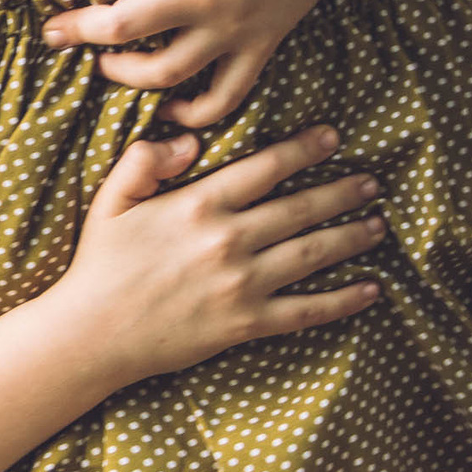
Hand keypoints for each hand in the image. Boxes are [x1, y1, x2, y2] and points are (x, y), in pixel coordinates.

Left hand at [23, 0, 368, 127]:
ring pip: (165, 72)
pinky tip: (165, 107)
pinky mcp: (258, 48)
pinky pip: (222, 99)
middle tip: (51, 35)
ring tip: (105, 64)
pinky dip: (190, 114)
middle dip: (76, 32)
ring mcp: (232, 27)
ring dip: (124, 75)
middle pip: (122, 28)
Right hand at [47, 125, 384, 388]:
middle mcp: (228, 241)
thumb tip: (189, 140)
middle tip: (371, 182)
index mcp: (197, 206)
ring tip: (378, 224)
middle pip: (301, 208)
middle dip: (342, 192)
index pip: (264, 168)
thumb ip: (143, 162)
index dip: (303, 149)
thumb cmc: (100, 265)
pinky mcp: (247, 322)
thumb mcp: (110, 202)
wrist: (93, 334)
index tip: (332, 137)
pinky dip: (344, 300)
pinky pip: (308, 310)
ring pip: (313, 253)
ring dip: (352, 237)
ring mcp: (242, 284)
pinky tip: (371, 289)